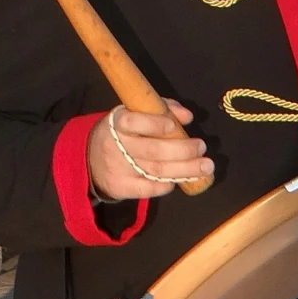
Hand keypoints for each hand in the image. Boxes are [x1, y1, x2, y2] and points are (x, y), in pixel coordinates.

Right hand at [88, 100, 208, 201]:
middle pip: (153, 150)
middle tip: (201, 147)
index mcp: (118, 122)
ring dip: (184, 170)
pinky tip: (179, 180)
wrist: (92, 159)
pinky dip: (165, 185)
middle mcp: (116, 146)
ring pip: (155, 171)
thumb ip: (162, 109)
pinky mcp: (120, 187)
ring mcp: (118, 168)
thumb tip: (187, 116)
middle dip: (182, 150)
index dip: (154, 124)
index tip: (173, 127)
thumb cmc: (123, 133)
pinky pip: (147, 189)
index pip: (133, 122)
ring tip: (205, 166)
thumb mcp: (135, 114)